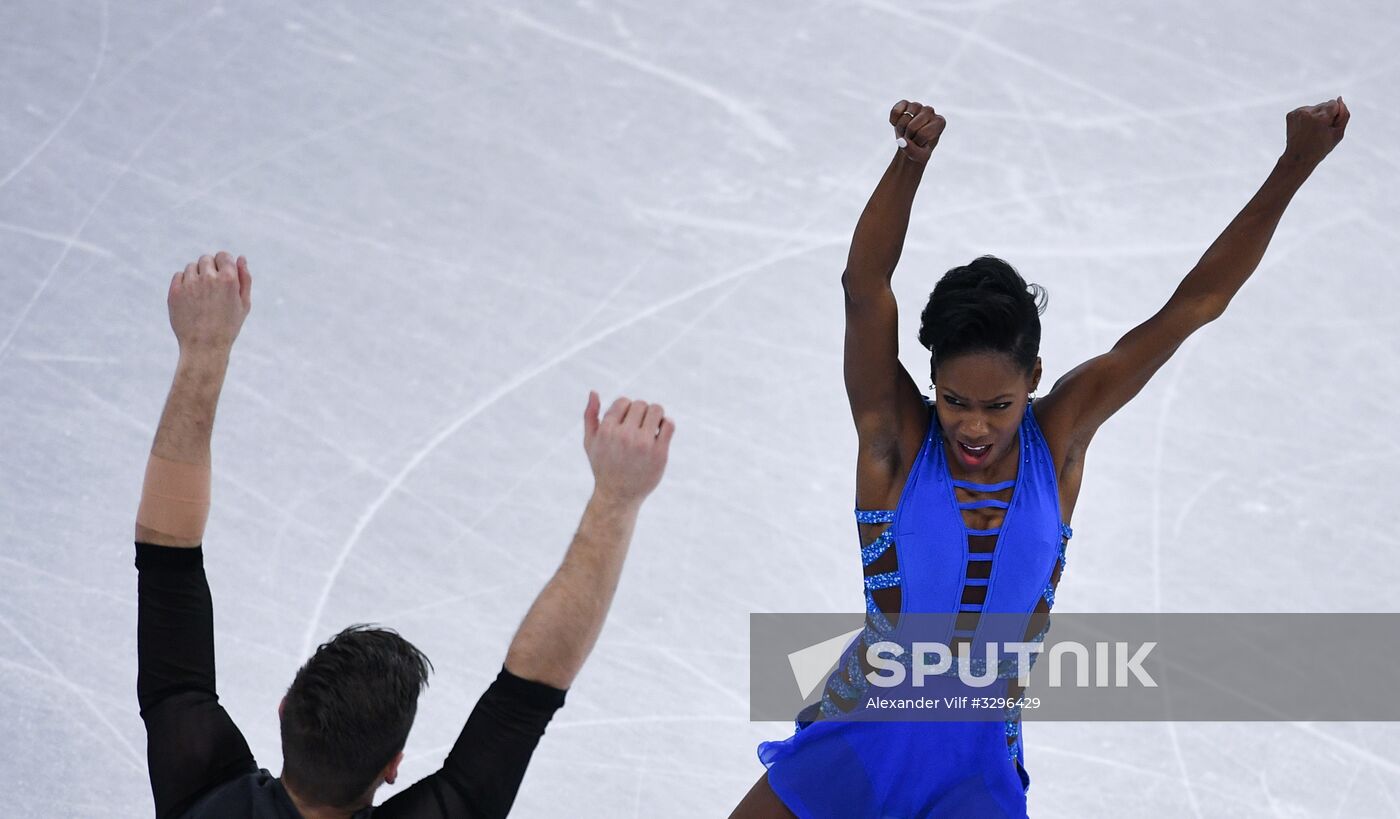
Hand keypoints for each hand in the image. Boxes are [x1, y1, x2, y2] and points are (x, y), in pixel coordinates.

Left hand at [168, 252, 251, 354]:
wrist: (204, 346)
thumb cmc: (228, 326)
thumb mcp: (244, 304)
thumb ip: (245, 279)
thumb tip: (241, 257)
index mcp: (228, 279)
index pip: (223, 255)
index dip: (224, 264)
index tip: (223, 277)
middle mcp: (208, 278)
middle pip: (206, 259)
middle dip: (209, 269)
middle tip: (211, 289)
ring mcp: (190, 284)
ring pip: (191, 267)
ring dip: (196, 276)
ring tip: (201, 296)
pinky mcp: (175, 291)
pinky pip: (178, 276)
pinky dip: (184, 283)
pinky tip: (190, 298)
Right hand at [582, 391, 673, 506]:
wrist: (618, 496)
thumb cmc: (603, 466)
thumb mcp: (590, 442)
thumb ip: (590, 416)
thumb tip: (594, 392)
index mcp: (607, 430)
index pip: (623, 402)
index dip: (626, 410)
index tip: (626, 424)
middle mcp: (624, 435)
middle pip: (641, 404)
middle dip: (641, 413)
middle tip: (639, 428)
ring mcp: (643, 444)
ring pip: (656, 409)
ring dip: (655, 415)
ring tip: (651, 427)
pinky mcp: (659, 453)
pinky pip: (668, 425)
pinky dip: (666, 424)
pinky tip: (660, 432)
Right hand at [890, 100, 945, 163]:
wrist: (911, 144)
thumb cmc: (919, 150)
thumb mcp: (919, 156)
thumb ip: (913, 151)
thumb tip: (901, 141)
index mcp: (940, 122)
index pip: (923, 134)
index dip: (917, 142)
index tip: (921, 143)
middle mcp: (930, 111)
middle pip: (912, 127)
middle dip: (908, 137)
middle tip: (912, 138)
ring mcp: (917, 106)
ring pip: (904, 118)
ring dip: (901, 129)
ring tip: (905, 132)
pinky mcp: (905, 104)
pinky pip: (896, 111)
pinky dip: (893, 120)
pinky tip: (897, 124)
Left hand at [1283, 96, 1348, 166]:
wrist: (1298, 157)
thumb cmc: (1321, 147)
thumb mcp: (1338, 133)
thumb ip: (1344, 114)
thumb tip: (1339, 99)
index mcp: (1320, 117)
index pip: (1334, 103)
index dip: (1334, 115)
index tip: (1328, 127)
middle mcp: (1307, 112)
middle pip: (1324, 104)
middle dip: (1325, 115)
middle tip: (1319, 131)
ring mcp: (1297, 113)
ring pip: (1315, 107)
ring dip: (1316, 116)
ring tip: (1312, 131)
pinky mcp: (1291, 114)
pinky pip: (1305, 111)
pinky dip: (1307, 118)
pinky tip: (1305, 129)